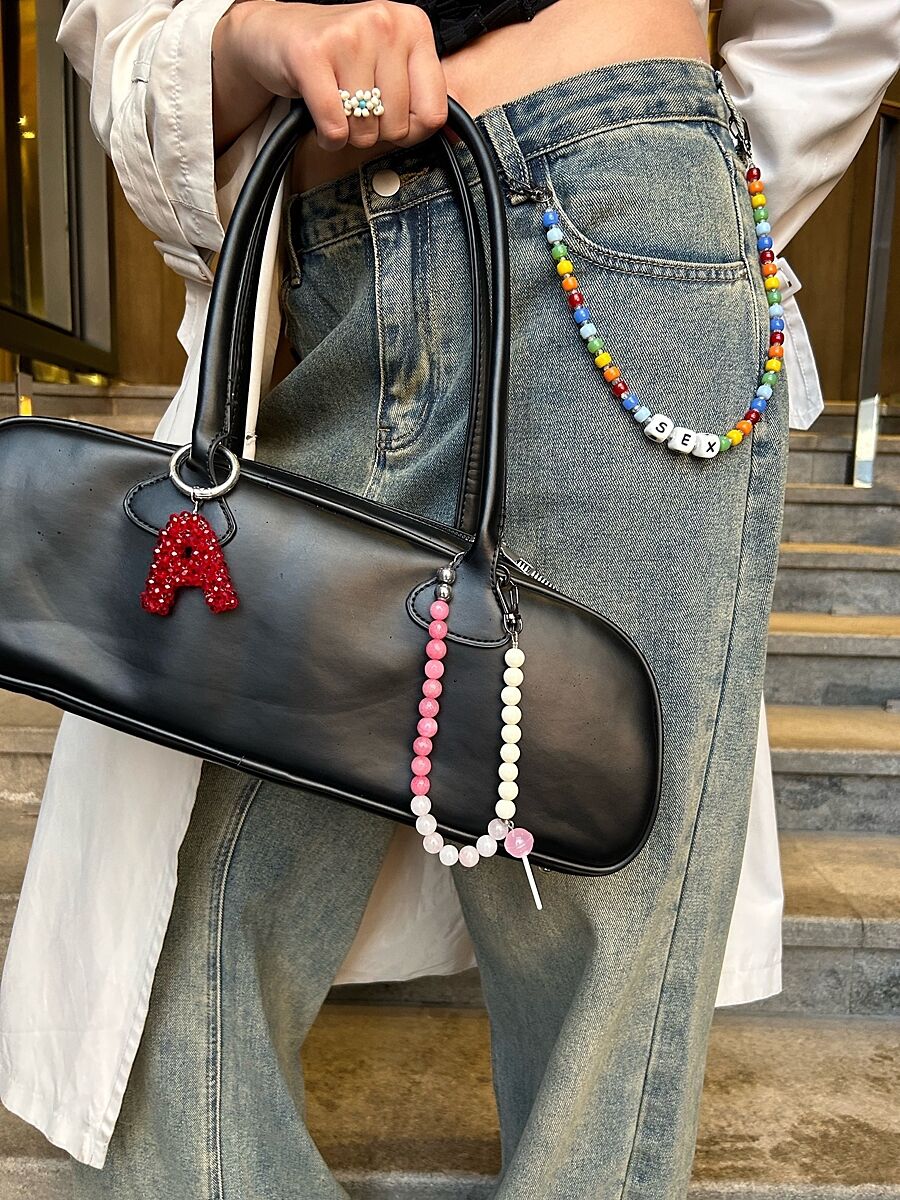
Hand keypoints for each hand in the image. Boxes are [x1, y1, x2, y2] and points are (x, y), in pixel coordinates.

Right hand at [213, 0, 448, 153]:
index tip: (391, 119)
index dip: (411, 131)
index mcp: (414, 26)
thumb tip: (454, 136)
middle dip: (374, 131)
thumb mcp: (390, 66)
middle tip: (354, 106)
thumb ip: (422, 95)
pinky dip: (326, 137)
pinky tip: (319, 116)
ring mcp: (349, 35)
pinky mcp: (312, 54)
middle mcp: (385, 23)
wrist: (275, 33)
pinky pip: (334, 128)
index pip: (434, 112)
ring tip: (336, 104)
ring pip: (365, 130)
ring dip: (347, 133)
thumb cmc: (338, 57)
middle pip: (398, 126)